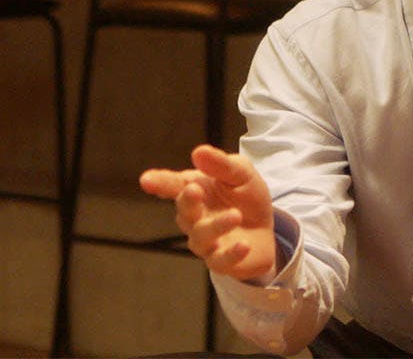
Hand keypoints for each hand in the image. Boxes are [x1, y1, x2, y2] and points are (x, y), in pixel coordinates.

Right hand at [139, 144, 277, 281]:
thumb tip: (198, 151)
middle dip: (187, 201)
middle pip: (184, 210)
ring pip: (201, 236)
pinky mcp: (221, 261)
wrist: (266, 228)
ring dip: (216, 226)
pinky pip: (221, 260)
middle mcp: (194, 217)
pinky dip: (231, 253)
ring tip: (235, 215)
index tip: (146, 180)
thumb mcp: (241, 174)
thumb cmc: (246, 196)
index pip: (173, 185)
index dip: (159, 182)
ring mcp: (205, 241)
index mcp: (194, 190)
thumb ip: (221, 164)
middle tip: (194, 190)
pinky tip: (243, 245)